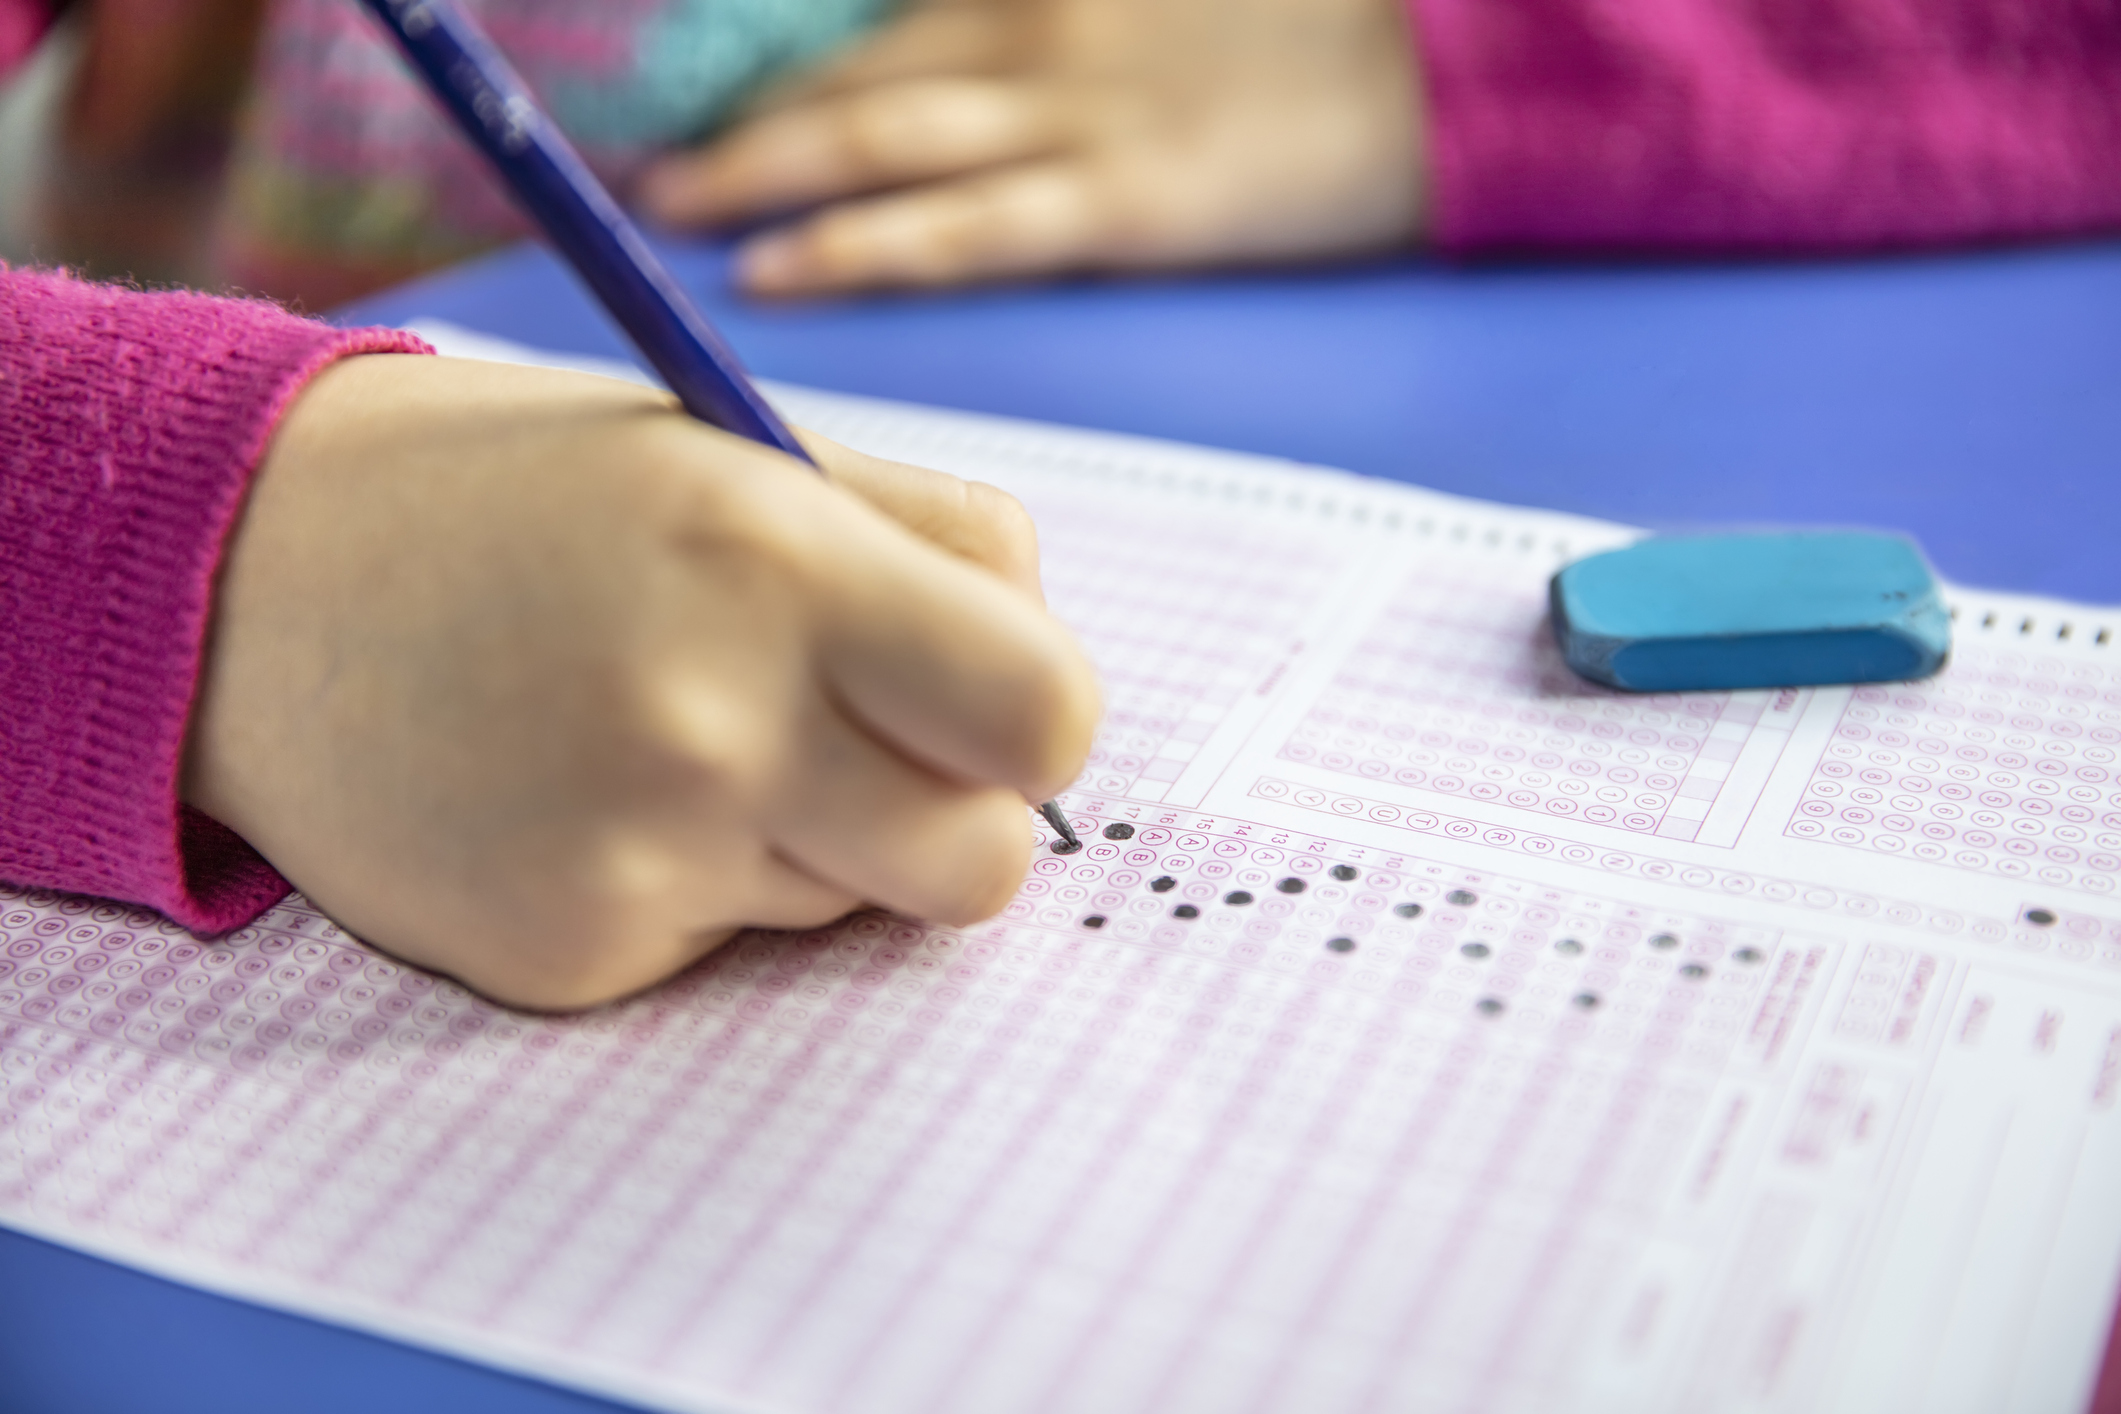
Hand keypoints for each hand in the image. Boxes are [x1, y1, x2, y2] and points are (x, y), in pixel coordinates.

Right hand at [183, 355, 1099, 1009]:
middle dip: (952, 812)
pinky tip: (585, 796)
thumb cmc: (530, 496)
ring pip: (859, 905)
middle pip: (986, 861)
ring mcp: (637, 856)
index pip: (1049, 719)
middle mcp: (715, 721)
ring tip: (669, 733)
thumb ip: (936, 548)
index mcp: (781, 561)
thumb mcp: (740, 449)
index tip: (986, 702)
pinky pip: (731, 944)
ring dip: (813, 837)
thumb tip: (1051, 689)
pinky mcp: (571, 954)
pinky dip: (694, 884)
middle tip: (857, 739)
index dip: (1037, 721)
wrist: (251, 578)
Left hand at [639, 0, 1425, 294]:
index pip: (869, 22)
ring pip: (875, 143)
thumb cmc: (1309, 24)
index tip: (675, 87)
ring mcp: (1071, 117)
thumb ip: (1046, 14)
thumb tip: (953, 50)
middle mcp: (1030, 34)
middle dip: (730, 117)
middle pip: (844, 76)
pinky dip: (860, 247)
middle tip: (620, 157)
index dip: (768, 58)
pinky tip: (773, 270)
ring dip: (755, 173)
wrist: (1447, 60)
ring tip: (658, 209)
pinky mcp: (1122, 203)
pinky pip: (962, 230)